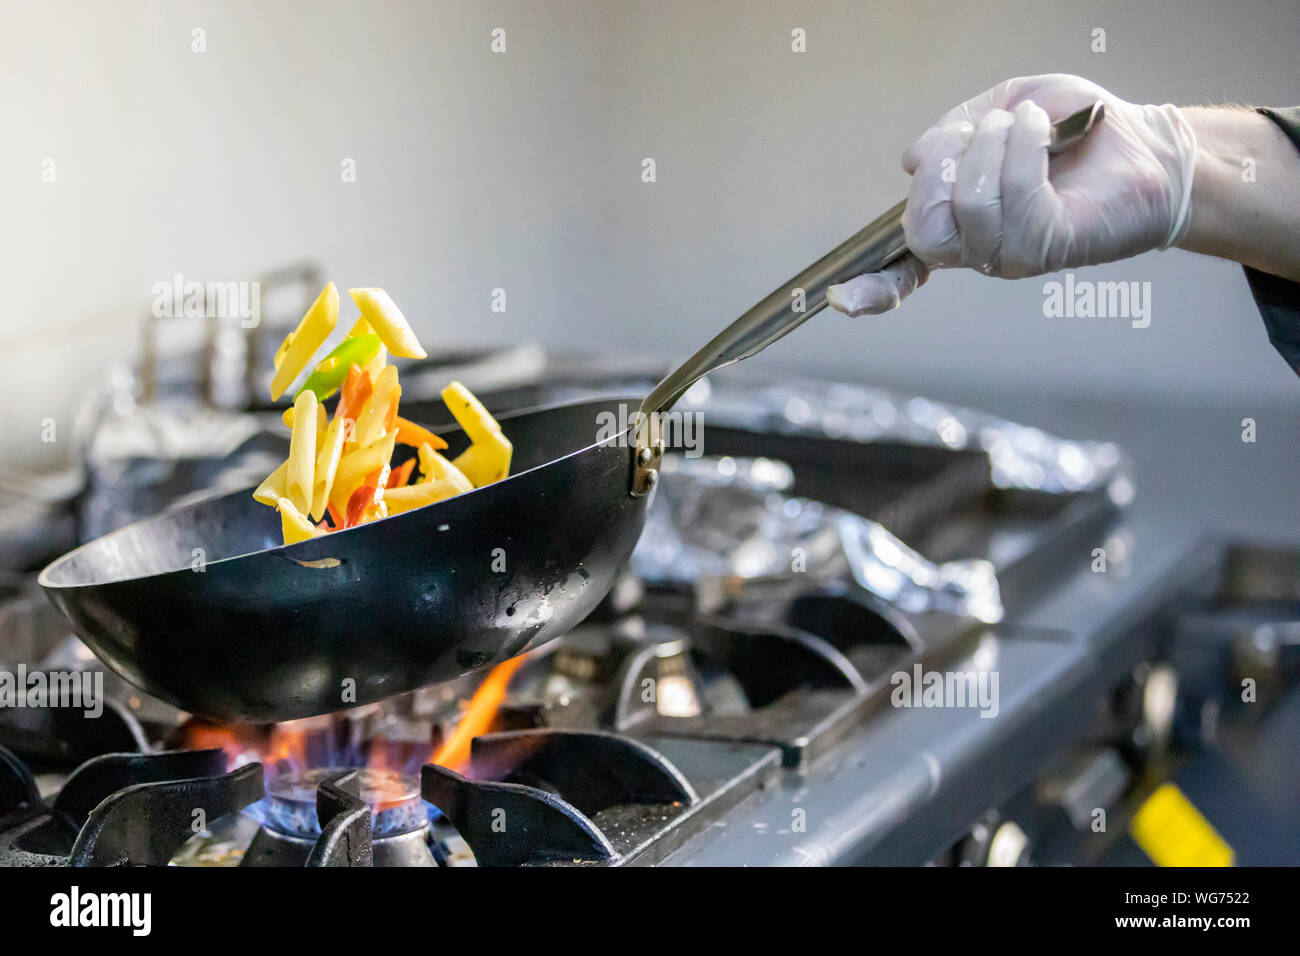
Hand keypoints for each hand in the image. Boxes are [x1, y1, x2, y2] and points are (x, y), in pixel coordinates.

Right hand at [827, 74, 1197, 315]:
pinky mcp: (1050, 249)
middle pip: (924, 232)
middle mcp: (979, 251)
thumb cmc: (1077, 128)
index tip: (836, 299)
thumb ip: (954, 132)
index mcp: (958, 223)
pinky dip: (1021, 155)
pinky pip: (1015, 206)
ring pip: (967, 212)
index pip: (903, 269)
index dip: (870, 287)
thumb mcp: (1002, 109)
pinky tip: (1041, 133)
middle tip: (980, 132)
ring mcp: (1013, 257)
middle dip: (941, 170)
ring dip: (990, 149)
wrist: (1149, 143)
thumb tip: (911, 160)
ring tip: (1023, 123)